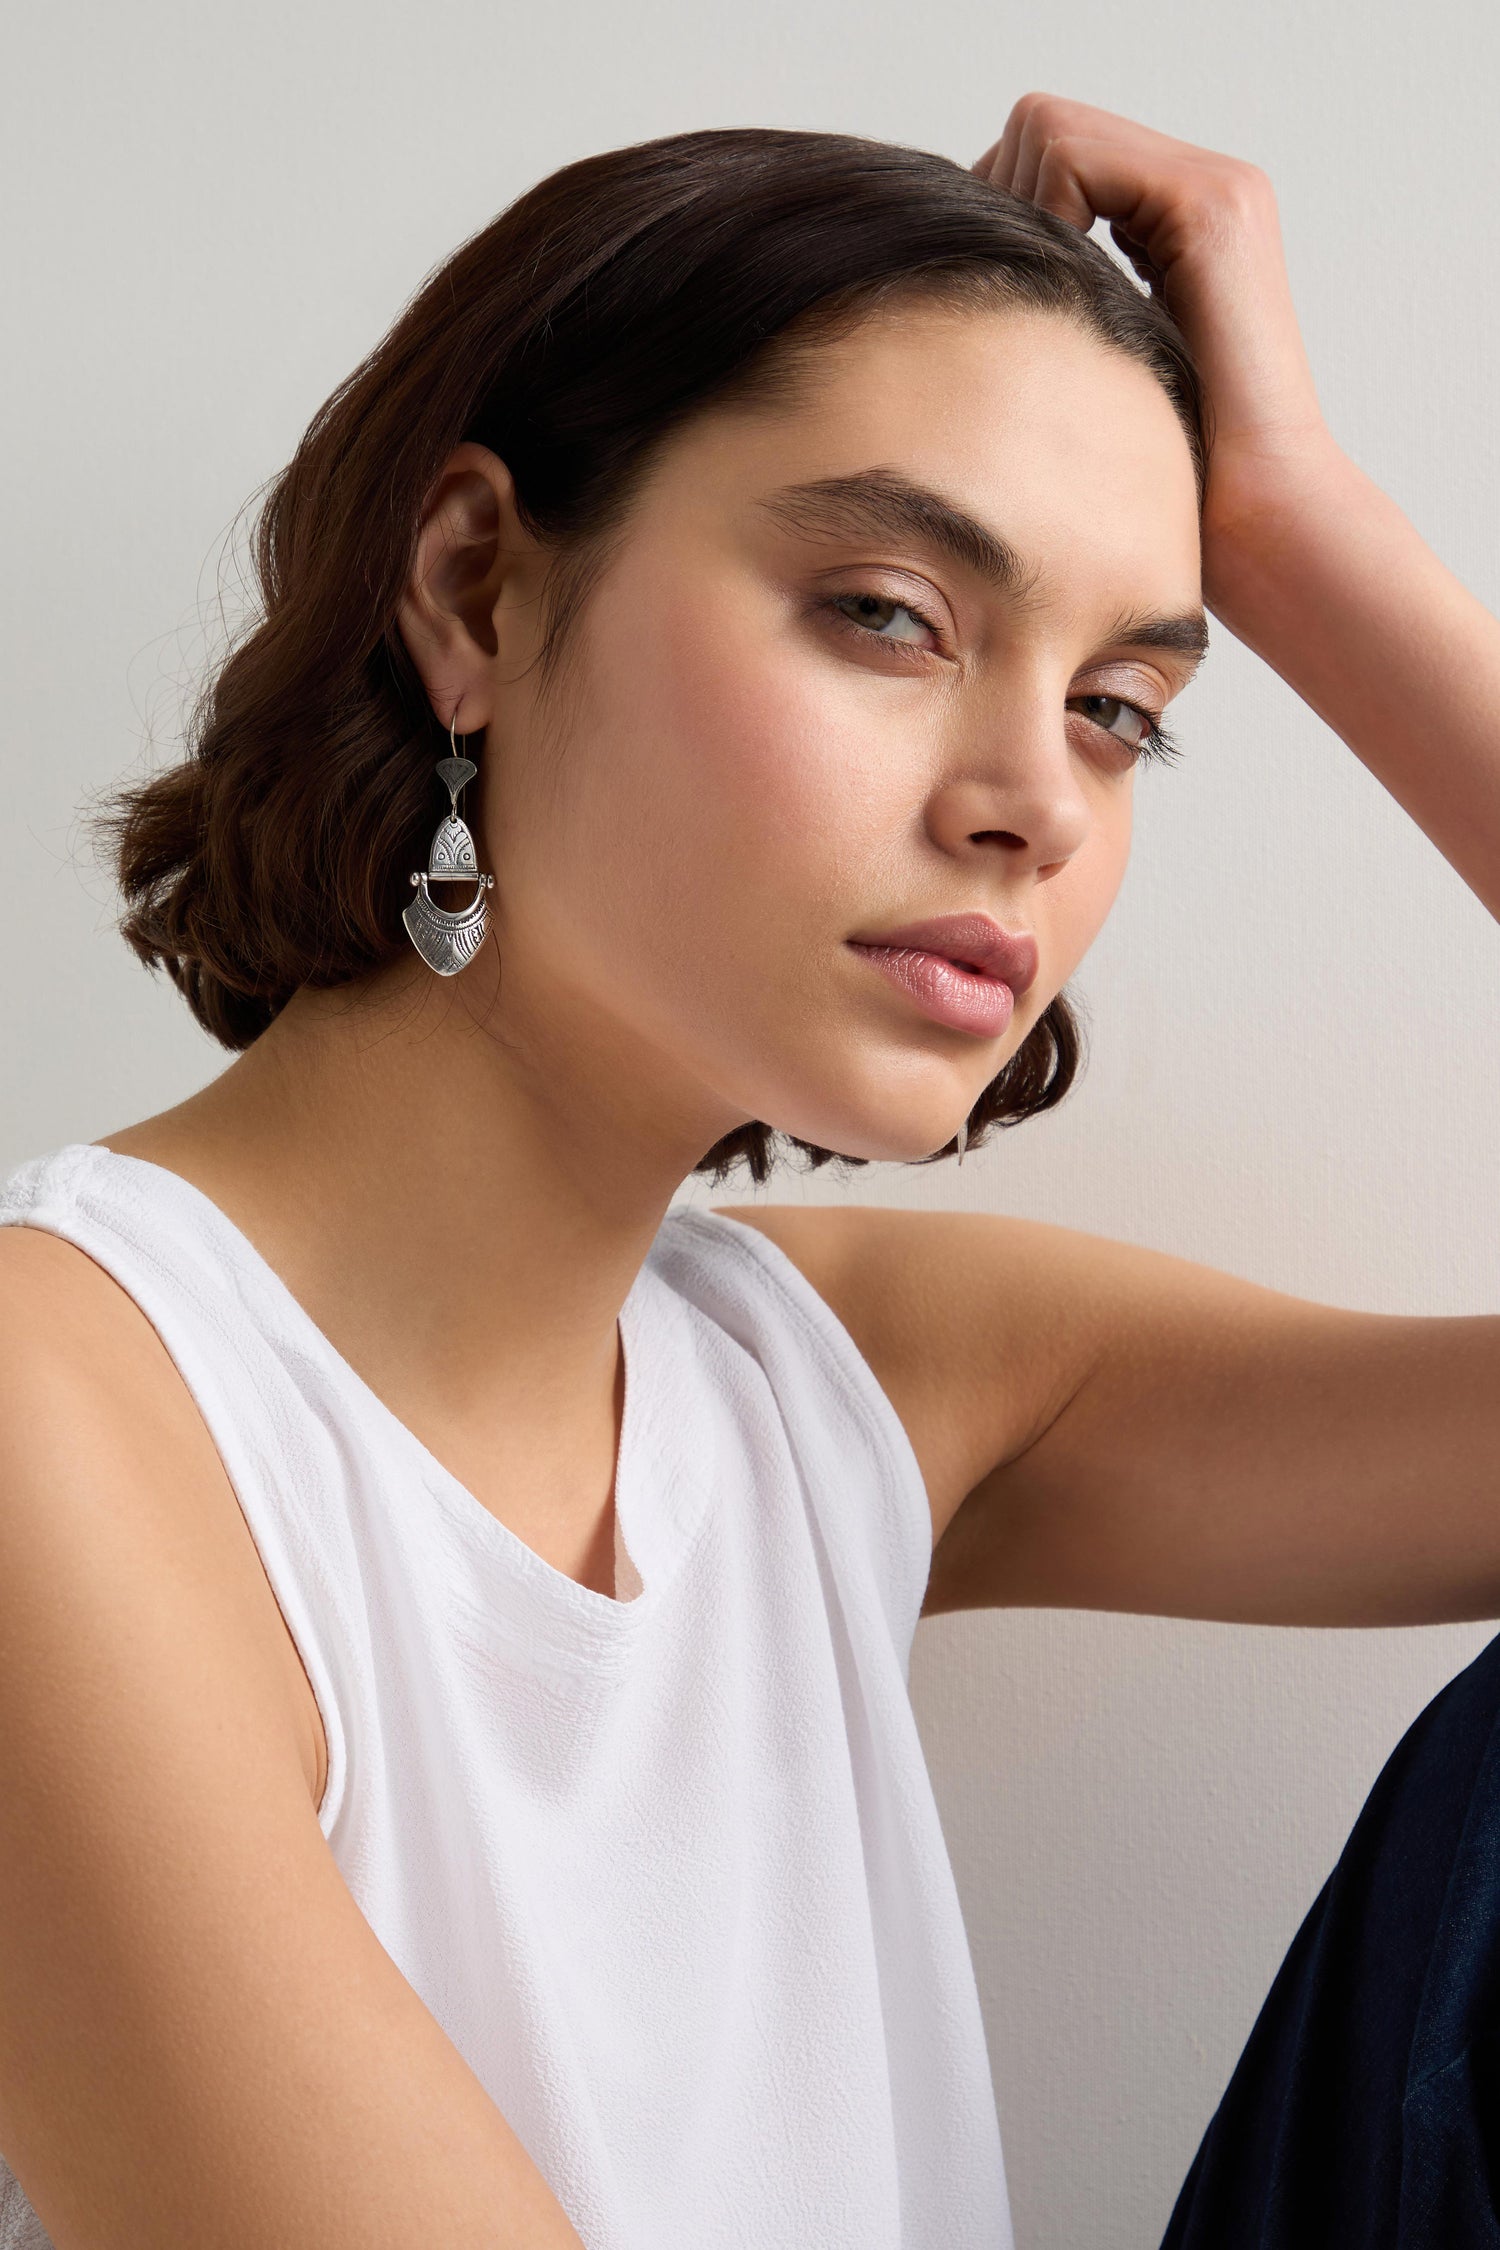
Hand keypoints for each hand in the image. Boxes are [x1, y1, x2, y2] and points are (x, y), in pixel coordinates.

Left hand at [974, 96, 1339, 603]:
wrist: (1250, 527)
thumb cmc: (1164, 489)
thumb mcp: (1082, 376)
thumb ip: (1047, 307)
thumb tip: (954, 281)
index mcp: (1173, 224)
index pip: (1042, 162)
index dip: (997, 220)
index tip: (988, 307)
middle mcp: (1198, 191)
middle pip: (1037, 135)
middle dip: (998, 210)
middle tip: (1000, 309)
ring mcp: (1213, 189)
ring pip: (1048, 131)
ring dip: (1013, 215)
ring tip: (1031, 310)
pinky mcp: (1211, 205)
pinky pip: (1071, 153)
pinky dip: (1038, 212)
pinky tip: (1052, 296)